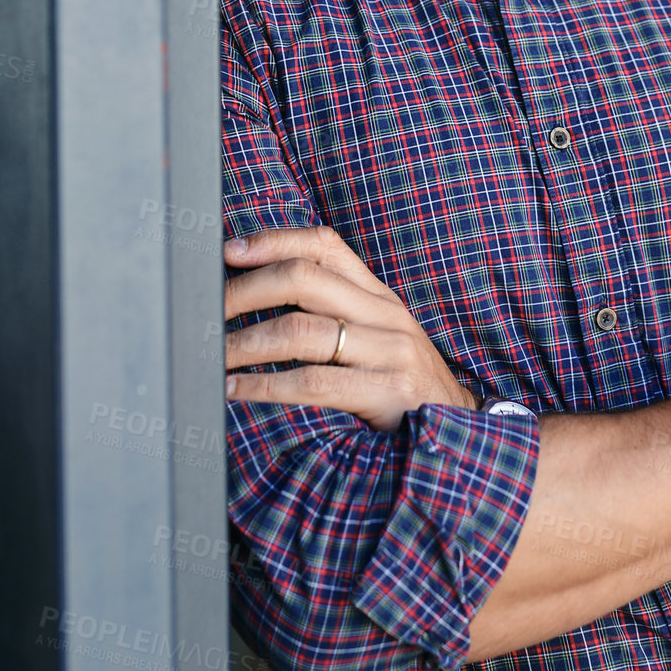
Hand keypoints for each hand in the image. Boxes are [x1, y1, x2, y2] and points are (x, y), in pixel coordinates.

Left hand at [224, 224, 478, 428]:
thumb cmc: (402, 385)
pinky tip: (236, 390)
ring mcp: (391, 353)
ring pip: (301, 331)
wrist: (462, 429)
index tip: (230, 250)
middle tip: (207, 311)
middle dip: (245, 292)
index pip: (325, 245)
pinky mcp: (389, 394)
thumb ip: (335, 314)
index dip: (274, 241)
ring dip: (245, 343)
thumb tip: (261, 297)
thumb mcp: (378, 338)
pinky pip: (313, 383)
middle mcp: (386, 316)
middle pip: (304, 279)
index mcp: (379, 296)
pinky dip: (264, 386)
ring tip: (213, 356)